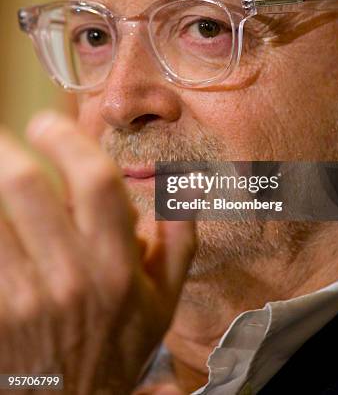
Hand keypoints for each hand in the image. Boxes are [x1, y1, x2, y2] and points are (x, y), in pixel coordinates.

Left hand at [0, 111, 194, 394]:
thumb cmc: (115, 349)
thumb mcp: (164, 301)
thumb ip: (180, 239)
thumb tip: (184, 184)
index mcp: (117, 265)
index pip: (96, 181)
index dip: (67, 140)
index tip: (46, 124)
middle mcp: (69, 276)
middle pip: (24, 186)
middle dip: (6, 147)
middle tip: (5, 135)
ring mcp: (22, 297)